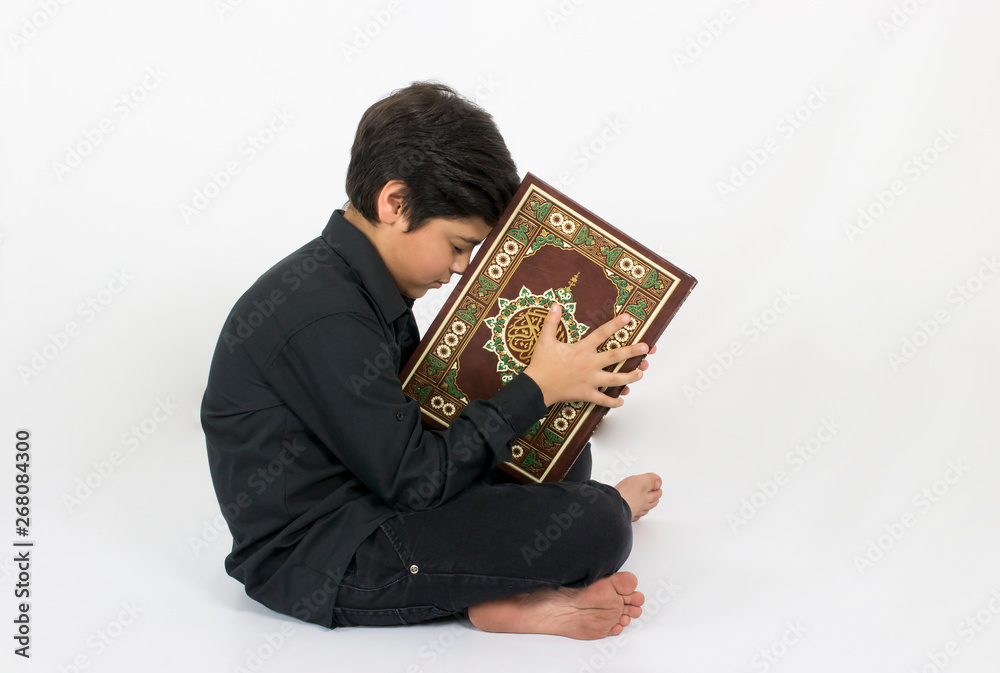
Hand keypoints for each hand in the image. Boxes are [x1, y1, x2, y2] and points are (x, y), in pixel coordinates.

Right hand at [522, 303, 652, 407]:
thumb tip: (555, 305)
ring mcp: (590, 380)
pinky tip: (622, 400)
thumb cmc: (541, 363)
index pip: (601, 334)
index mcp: (582, 350)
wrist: (536, 387)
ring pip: (614, 380)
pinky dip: (613, 402)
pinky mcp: (586, 394)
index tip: (628, 318)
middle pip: (615, 357)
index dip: (615, 325)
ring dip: (629, 377)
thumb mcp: (545, 340)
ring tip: (641, 373)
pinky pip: (602, 400)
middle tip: (646, 348)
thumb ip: (551, 322)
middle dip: (632, 352)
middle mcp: (590, 364)